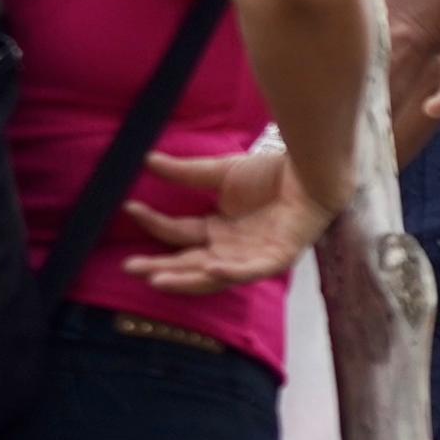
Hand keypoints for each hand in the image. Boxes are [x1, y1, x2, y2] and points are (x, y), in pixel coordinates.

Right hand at [126, 144, 342, 292]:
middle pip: (190, 263)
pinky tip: (212, 268)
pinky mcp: (277, 257)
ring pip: (215, 275)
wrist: (310, 169)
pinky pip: (252, 270)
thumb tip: (146, 159)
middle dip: (160, 268)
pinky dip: (233, 271)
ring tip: (158, 280)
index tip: (129, 208)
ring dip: (186, 279)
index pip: (178, 234)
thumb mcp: (220, 173)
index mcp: (217, 231)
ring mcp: (253, 257)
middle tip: (130, 268)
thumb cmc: (270, 173)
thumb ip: (185, 173)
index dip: (154, 224)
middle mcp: (231, 249)